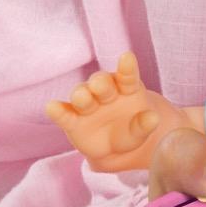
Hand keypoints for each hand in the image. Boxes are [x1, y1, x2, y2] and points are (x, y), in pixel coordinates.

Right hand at [46, 51, 187, 170]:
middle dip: (100, 83)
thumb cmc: (130, 133)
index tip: (127, 57)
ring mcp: (87, 105)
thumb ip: (145, 125)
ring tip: (83, 98)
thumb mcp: (141, 131)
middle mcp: (105, 92)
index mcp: (126, 89)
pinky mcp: (71, 120)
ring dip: (81, 95)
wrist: (113, 150)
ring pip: (82, 94)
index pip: (127, 76)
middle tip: (100, 85)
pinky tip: (52, 107)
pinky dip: (57, 110)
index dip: (127, 67)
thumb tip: (153, 118)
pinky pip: (64, 113)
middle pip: (101, 83)